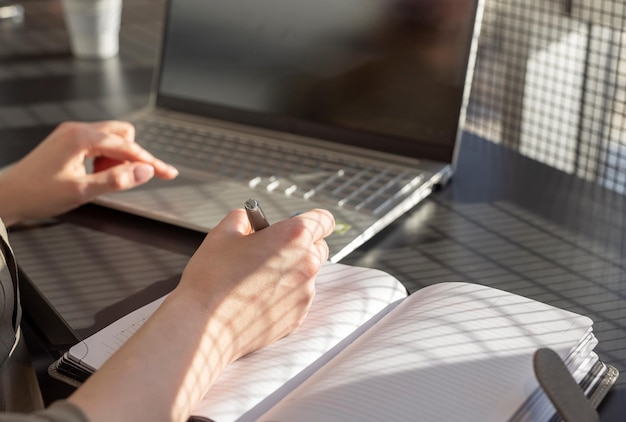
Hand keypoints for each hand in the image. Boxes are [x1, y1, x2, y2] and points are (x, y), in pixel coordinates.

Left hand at [0, 120, 177, 225]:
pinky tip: (96, 175)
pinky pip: (99, 143)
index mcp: (81, 138)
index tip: (168, 173)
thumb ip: (116, 180)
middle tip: (133, 179)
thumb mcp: (82, 192)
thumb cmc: (37, 194)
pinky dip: (105, 158)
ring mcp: (72, 133)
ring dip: (119, 158)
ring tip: (106, 179)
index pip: (128, 147)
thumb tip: (144, 171)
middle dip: (134, 156)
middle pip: (123, 134)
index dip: (151, 162)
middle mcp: (77, 129)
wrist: (7, 197)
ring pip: (112, 138)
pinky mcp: (68, 141)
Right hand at [69, 208, 334, 421]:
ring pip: (307, 273)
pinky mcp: (293, 318)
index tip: (307, 218)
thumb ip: (241, 218)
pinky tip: (255, 296)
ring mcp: (300, 295)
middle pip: (317, 246)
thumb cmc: (206, 281)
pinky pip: (297, 298)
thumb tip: (248, 218)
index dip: (311, 216)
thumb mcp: (220, 233)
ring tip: (256, 276)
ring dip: (290, 269)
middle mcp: (303, 266)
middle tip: (268, 249)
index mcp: (290, 237)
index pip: (319, 218)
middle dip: (298, 243)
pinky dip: (284, 293)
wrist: (198, 328)